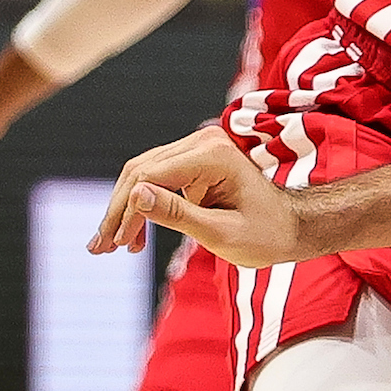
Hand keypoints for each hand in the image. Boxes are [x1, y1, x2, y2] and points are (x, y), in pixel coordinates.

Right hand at [90, 127, 304, 267]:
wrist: (291, 228)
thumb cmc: (266, 234)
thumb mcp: (220, 233)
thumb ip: (176, 214)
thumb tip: (134, 195)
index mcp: (214, 155)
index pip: (150, 177)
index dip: (127, 212)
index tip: (117, 245)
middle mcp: (204, 142)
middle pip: (140, 172)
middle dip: (117, 212)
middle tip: (99, 249)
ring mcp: (199, 148)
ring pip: (142, 174)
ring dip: (124, 211)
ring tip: (109, 247)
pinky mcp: (194, 162)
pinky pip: (155, 179)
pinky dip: (141, 207)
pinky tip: (133, 238)